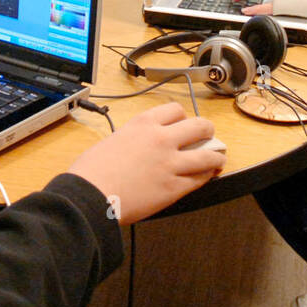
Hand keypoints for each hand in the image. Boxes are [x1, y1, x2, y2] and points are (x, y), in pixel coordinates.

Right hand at [67, 103, 221, 224]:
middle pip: (199, 126)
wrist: (89, 196)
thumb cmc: (92, 172)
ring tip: (218, 159)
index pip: (176, 110)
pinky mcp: (174, 187)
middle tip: (207, 136)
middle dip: (206, 130)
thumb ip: (134, 139)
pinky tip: (208, 177)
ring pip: (208, 154)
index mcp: (143, 124)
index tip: (183, 123)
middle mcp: (162, 139)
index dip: (183, 117)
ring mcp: (171, 163)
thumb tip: (142, 147)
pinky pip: (200, 179)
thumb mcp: (113, 140)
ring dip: (216, 156)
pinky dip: (207, 177)